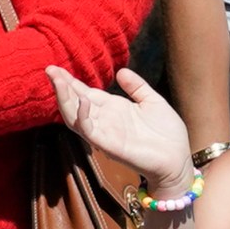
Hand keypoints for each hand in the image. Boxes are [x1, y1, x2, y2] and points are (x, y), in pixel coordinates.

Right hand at [46, 67, 193, 187]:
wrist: (179, 160)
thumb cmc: (168, 134)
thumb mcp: (152, 101)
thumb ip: (137, 87)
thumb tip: (121, 71)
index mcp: (113, 109)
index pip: (85, 93)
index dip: (70, 82)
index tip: (56, 68)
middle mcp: (105, 121)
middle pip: (75, 103)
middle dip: (62, 87)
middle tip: (50, 70)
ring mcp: (106, 134)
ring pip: (76, 117)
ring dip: (65, 99)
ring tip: (59, 81)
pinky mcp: (110, 146)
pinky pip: (91, 132)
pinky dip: (83, 117)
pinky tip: (83, 101)